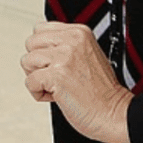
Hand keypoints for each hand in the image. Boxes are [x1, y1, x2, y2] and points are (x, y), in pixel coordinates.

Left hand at [21, 22, 132, 142]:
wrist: (115, 114)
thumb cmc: (102, 91)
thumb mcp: (87, 54)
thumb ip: (66, 45)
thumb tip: (40, 45)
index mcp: (79, 32)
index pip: (40, 29)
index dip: (44, 50)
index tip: (56, 63)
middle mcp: (71, 41)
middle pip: (30, 43)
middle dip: (37, 63)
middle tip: (54, 76)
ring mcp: (63, 57)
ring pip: (26, 61)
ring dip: (37, 78)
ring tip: (56, 86)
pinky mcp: (56, 75)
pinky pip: (29, 81)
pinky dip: (38, 93)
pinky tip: (57, 96)